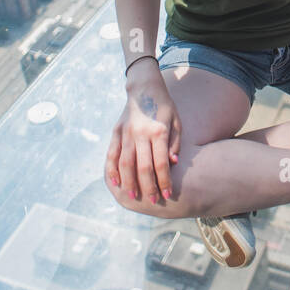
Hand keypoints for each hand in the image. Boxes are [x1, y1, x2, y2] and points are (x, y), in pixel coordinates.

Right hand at [106, 80, 181, 204]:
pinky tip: (115, 182)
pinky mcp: (116, 132)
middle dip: (148, 186)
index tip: (168, 194)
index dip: (164, 181)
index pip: (161, 163)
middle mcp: (141, 133)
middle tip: (152, 201)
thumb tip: (173, 163)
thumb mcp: (176, 122)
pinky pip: (112, 154)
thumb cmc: (165, 107)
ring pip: (125, 163)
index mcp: (158, 131)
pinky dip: (112, 170)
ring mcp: (126, 133)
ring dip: (129, 182)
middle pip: (142, 166)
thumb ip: (175, 143)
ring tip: (133, 196)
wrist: (144, 88)